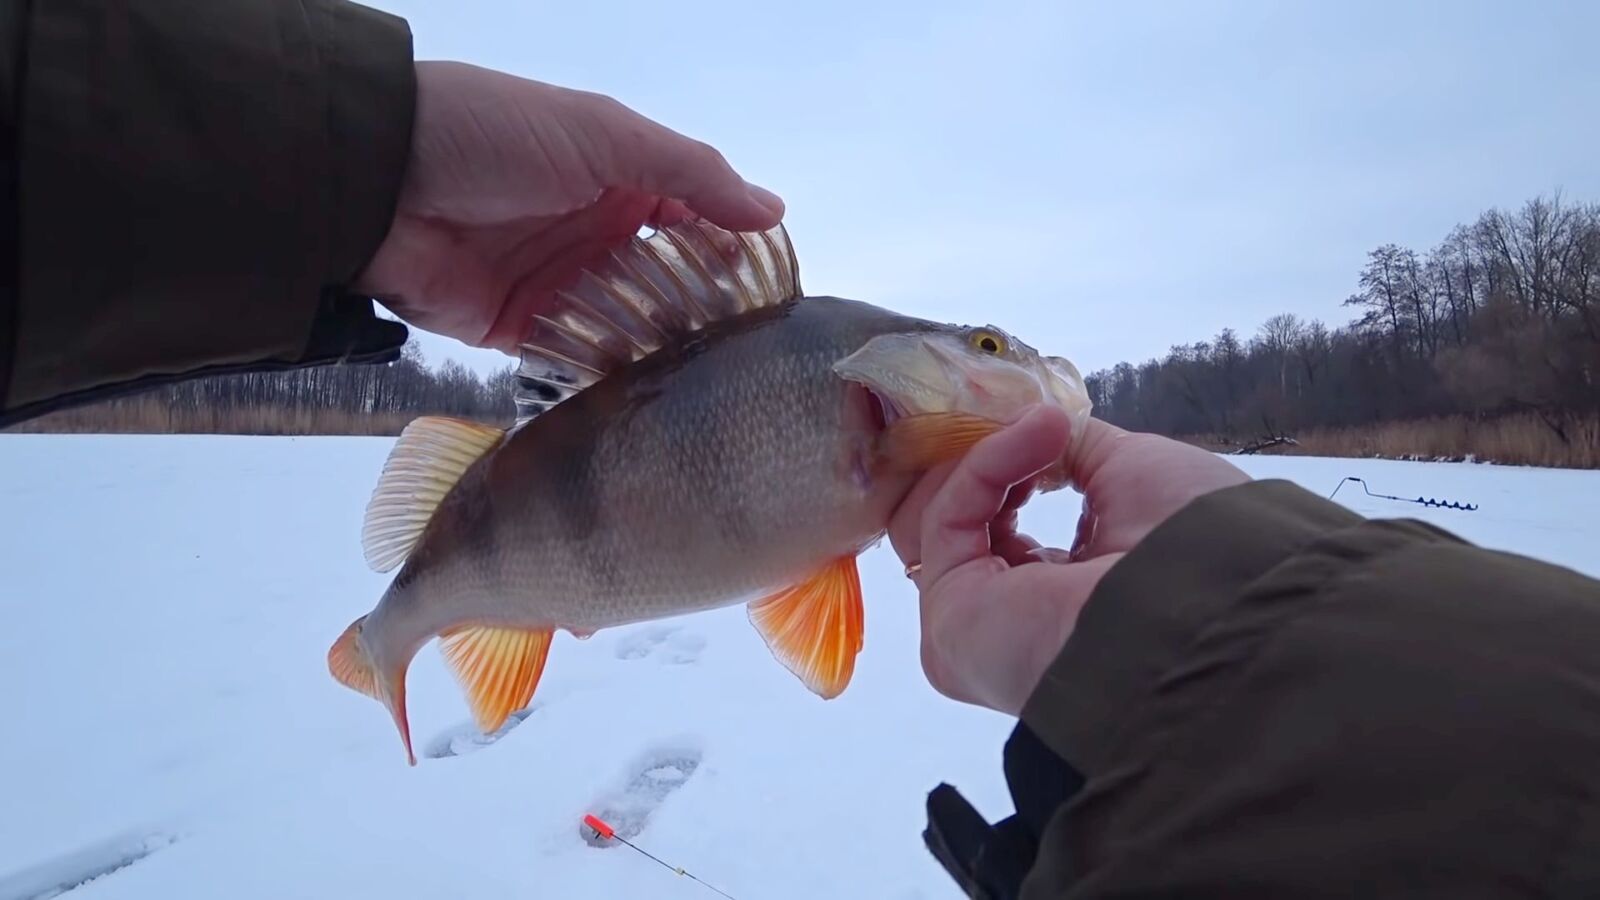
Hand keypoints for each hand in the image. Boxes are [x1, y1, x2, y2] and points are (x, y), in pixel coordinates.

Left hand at [356, 61, 784, 353]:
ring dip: (661, 350)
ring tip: (708, 387)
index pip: (695, 220)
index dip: (734, 253)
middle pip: (667, 283)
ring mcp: (559, 284)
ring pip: (629, 327)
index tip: (773, 295)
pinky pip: (576, 359)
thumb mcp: (603, 135)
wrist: (376, 180)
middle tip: (746, 356)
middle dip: (703, 316)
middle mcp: (595, 232)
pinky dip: (607, 374)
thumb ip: (691, 173)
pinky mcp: (520, 330)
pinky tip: (648, 400)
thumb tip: (773, 211)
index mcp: (619, 178)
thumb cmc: (494, 136)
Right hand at [887, 406, 1251, 715]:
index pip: (998, 525)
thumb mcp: (1130, 470)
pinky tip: (1039, 435)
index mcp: (1058, 596)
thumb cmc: (1186, 545)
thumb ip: (1070, 449)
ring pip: (936, 519)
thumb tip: (1030, 427)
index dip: (1002, 463)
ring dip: (981, 456)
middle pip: (954, 523)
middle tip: (1012, 412)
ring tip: (1042, 426)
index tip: (1027, 417)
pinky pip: (946, 519)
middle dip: (974, 457)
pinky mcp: (949, 615)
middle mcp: (1011, 617)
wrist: (1201, 602)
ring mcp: (974, 623)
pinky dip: (985, 463)